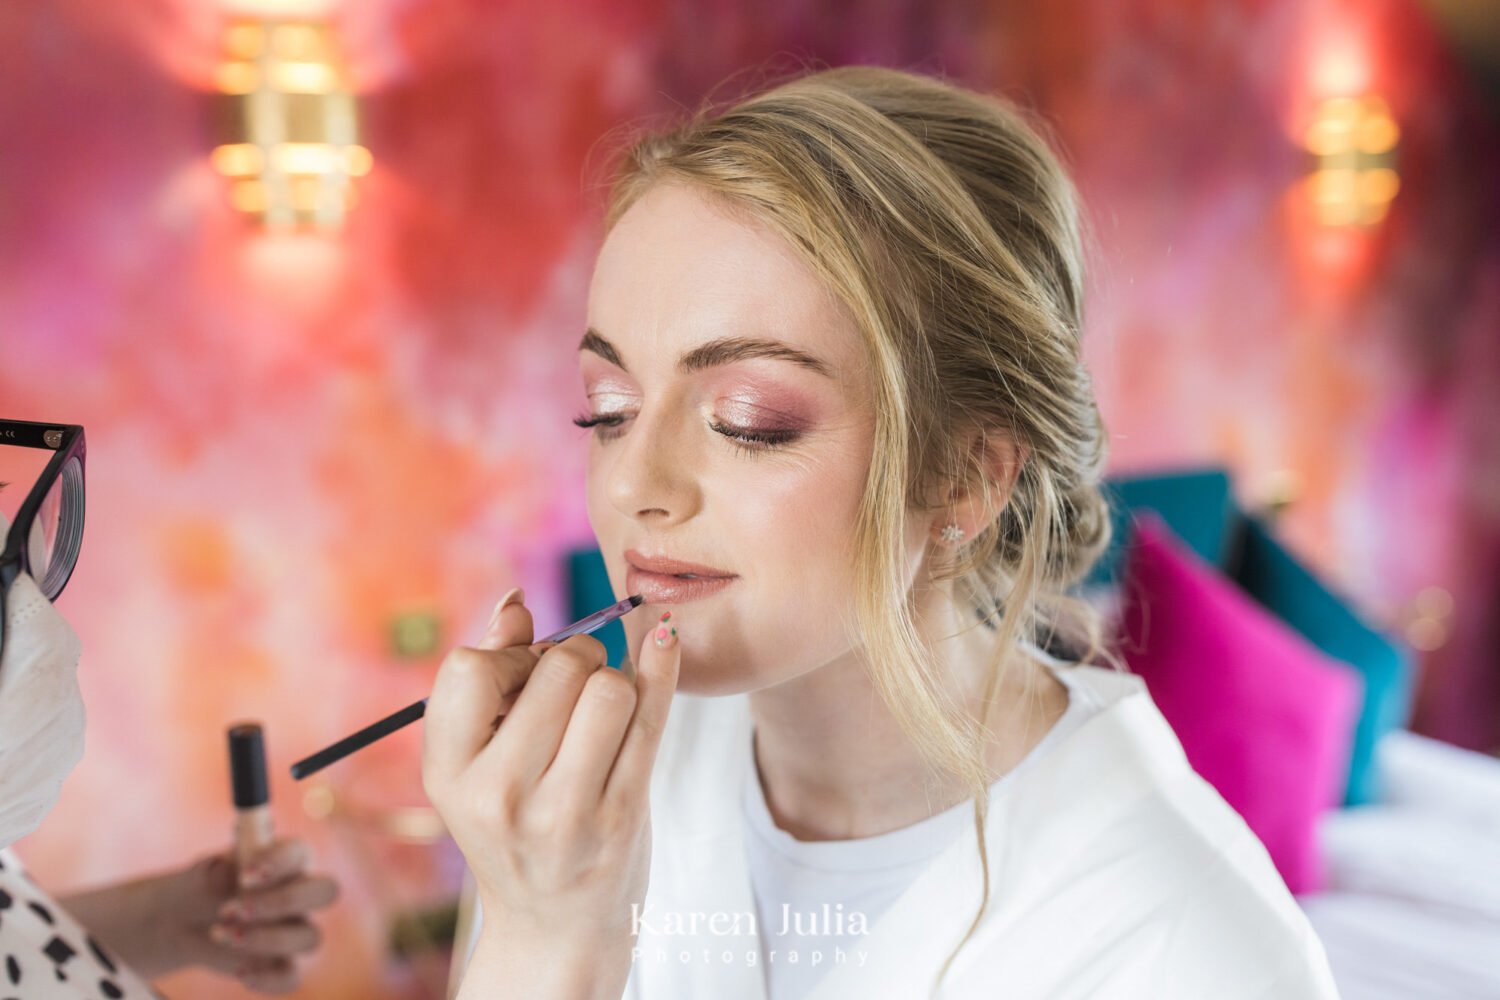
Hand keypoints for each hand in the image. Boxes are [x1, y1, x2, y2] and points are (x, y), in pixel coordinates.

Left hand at [60, 838, 338, 992]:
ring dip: (267, 939)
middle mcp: (293, 892)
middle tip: (232, 909)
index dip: (284, 860)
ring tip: (221, 936)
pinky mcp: (277, 968)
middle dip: (283, 902)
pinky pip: (294, 977)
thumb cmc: (179, 894)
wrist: (166, 930)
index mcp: (277, 858)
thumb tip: (234, 859)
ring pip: (311, 937)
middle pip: (325, 893)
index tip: (246, 870)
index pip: (304, 850)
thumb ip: (215, 873)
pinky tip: (237, 969)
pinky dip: (268, 976)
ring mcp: (288, 931)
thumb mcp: (188, 881)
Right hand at [422, 588, 679, 996]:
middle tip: (573, 690)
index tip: (523, 679)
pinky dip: (661, 667)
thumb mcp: (476, 765)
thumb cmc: (514, 825)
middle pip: (556, 669)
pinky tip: (666, 639)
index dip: (508, 657)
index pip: (470, 667)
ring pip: (609, 688)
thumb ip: (490, 677)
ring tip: (603, 709)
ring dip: (615, 681)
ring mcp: (564, 812)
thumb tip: (515, 601)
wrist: (554, 926)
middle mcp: (500, 796)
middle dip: (573, 660)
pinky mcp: (622, 817)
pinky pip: (652, 717)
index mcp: (448, 774)